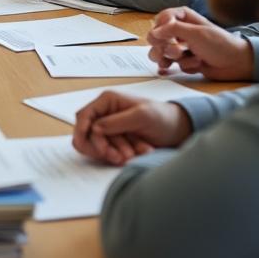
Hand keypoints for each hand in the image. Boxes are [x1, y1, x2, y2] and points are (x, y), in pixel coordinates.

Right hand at [72, 90, 191, 165]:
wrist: (176, 131)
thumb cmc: (162, 118)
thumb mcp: (142, 116)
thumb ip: (117, 121)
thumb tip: (94, 128)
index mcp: (108, 100)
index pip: (84, 115)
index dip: (82, 130)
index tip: (87, 144)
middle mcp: (105, 113)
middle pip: (88, 134)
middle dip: (103, 147)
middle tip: (120, 157)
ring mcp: (109, 128)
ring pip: (97, 146)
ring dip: (113, 152)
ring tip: (134, 155)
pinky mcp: (114, 141)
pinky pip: (107, 153)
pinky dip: (119, 156)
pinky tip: (136, 153)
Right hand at [147, 7, 255, 80]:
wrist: (236, 63)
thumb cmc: (220, 44)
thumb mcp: (196, 33)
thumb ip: (172, 30)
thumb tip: (153, 32)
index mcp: (184, 17)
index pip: (161, 19)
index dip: (160, 28)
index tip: (165, 36)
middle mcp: (180, 31)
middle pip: (157, 37)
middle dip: (165, 46)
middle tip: (178, 51)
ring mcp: (181, 46)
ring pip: (160, 52)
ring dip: (171, 58)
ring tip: (184, 58)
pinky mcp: (183, 61)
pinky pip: (172, 65)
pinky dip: (183, 66)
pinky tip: (192, 66)